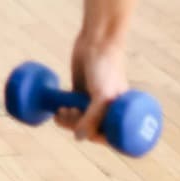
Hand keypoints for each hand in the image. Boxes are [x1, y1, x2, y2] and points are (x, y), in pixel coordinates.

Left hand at [59, 31, 129, 145]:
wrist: (96, 42)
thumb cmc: (107, 68)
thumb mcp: (102, 95)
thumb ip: (93, 118)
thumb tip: (79, 138)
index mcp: (120, 113)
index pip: (107, 137)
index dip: (94, 137)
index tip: (83, 130)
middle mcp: (107, 110)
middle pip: (90, 130)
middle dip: (76, 126)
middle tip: (69, 112)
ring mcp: (92, 102)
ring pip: (78, 122)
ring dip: (68, 121)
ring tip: (62, 110)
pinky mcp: (79, 92)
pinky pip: (72, 110)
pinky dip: (64, 113)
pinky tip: (59, 108)